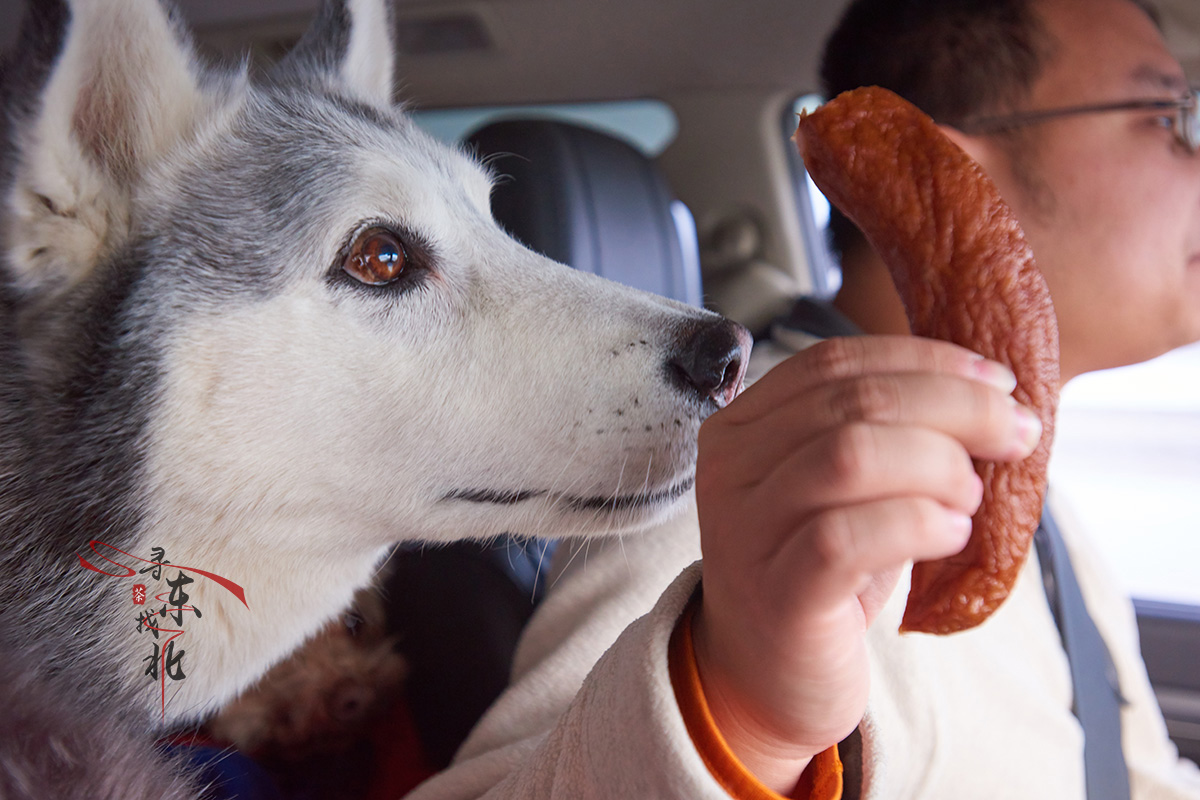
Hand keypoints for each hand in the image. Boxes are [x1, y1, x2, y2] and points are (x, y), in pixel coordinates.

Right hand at [691, 336, 1041, 792]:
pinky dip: (918, 525)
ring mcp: (746, 530)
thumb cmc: (817, 571)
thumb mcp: (843, 489)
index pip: (834, 362)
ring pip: (850, 457)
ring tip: (969, 498)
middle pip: (852, 402)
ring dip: (937, 466)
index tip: (998, 382)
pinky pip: (849, 537)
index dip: (925, 361)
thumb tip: (993, 396)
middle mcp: (731, 469)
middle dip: (955, 408)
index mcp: (743, 426)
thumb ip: (886, 433)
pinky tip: (951, 536)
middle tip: (1015, 435)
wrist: (765, 675)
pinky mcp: (777, 593)